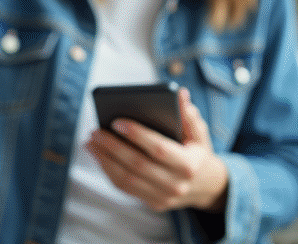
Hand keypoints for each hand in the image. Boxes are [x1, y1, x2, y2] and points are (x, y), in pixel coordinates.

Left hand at [86, 87, 228, 213]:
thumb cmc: (197, 153)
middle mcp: (177, 184)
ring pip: (127, 180)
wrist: (206, 187)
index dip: (138, 135)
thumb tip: (180, 94)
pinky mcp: (153, 203)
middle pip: (138, 165)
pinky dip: (109, 171)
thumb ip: (189, 115)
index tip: (117, 121)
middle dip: (113, 147)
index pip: (159, 149)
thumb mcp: (199, 133)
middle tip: (95, 131)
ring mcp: (164, 197)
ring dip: (105, 160)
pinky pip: (126, 189)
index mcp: (190, 164)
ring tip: (91, 142)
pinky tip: (99, 156)